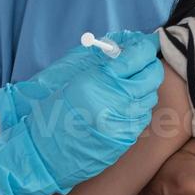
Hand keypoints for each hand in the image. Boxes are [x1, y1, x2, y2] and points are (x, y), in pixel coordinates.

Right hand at [0, 30, 154, 130]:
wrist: (43, 151)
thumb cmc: (51, 110)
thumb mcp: (73, 76)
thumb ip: (101, 59)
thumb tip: (123, 45)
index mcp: (102, 79)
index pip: (138, 55)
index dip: (145, 46)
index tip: (146, 43)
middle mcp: (118, 101)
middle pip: (152, 75)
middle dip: (149, 64)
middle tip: (142, 60)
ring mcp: (125, 122)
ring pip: (151, 96)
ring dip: (145, 85)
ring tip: (131, 82)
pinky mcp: (126, 138)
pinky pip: (143, 116)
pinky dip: (139, 106)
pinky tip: (126, 104)